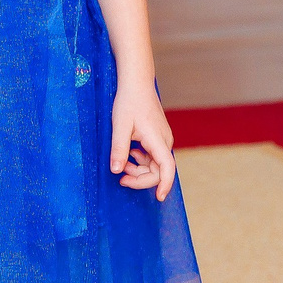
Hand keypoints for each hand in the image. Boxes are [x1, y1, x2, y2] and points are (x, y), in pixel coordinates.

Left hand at [111, 83, 175, 198]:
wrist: (137, 83)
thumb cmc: (129, 102)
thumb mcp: (119, 126)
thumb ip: (118, 149)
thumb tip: (116, 171)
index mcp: (157, 140)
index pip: (167, 168)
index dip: (165, 185)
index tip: (158, 198)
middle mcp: (164, 141)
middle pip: (159, 170)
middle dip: (140, 178)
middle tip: (121, 178)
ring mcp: (162, 139)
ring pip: (154, 164)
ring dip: (138, 169)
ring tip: (121, 164)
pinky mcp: (157, 137)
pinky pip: (152, 156)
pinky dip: (140, 160)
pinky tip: (128, 155)